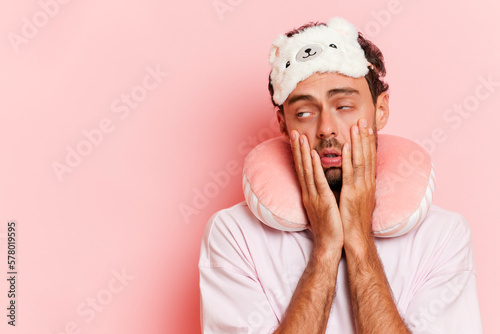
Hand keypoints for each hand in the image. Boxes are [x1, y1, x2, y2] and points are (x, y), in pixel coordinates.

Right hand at [289, 130, 343, 248]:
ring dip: (303, 152)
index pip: (302, 170)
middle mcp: (309, 192)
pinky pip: (318, 181)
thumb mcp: (324, 206)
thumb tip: (324, 182)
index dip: (299, 154)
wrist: (330, 244)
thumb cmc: (330, 226)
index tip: (297, 139)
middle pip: (301, 167)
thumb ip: (322, 193)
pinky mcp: (323, 201)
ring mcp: (314, 196)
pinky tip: (313, 155)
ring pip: (307, 170)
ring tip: (300, 137)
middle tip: (294, 131)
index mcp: (310, 193)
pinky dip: (315, 167)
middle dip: (298, 148)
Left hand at [339, 118, 376, 239]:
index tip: (366, 127)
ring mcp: (361, 188)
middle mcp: (367, 183)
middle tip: (363, 119)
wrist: (355, 239)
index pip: (369, 158)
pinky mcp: (352, 195)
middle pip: (367, 155)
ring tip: (357, 126)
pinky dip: (349, 159)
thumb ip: (356, 186)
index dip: (368, 142)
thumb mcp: (357, 199)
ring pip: (360, 160)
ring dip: (358, 142)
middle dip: (365, 136)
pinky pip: (350, 174)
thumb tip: (353, 176)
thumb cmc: (353, 220)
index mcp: (368, 184)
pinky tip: (347, 147)